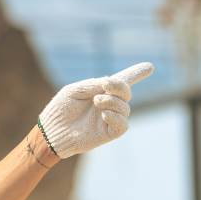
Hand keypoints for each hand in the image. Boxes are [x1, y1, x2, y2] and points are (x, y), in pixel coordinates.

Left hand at [37, 62, 152, 157]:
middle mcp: (107, 104)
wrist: (50, 131)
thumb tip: (111, 81)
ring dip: (113, 101)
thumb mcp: (74, 90)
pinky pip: (123, 125)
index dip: (136, 73)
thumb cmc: (59, 109)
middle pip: (126, 93)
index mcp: (99, 91)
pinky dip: (116, 117)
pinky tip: (104, 114)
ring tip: (96, 101)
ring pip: (125, 108)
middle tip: (105, 85)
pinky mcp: (107, 133)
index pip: (121, 82)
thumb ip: (93, 85)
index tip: (149, 66)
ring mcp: (108, 119)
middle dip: (120, 86)